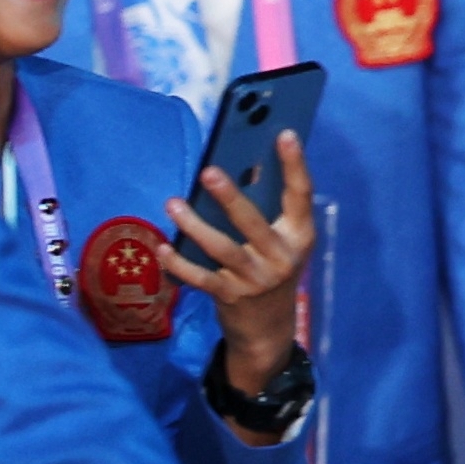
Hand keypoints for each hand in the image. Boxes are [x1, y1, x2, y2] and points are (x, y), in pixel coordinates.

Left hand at [164, 130, 312, 397]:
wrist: (269, 330)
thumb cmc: (268, 269)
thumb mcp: (277, 242)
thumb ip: (264, 211)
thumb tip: (239, 166)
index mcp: (299, 235)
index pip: (301, 195)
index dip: (295, 165)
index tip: (284, 134)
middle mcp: (282, 256)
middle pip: (254, 222)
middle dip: (231, 198)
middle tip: (208, 172)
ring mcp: (257, 278)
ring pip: (223, 248)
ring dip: (195, 225)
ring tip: (172, 204)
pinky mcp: (232, 296)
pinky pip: (201, 278)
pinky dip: (180, 263)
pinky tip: (163, 248)